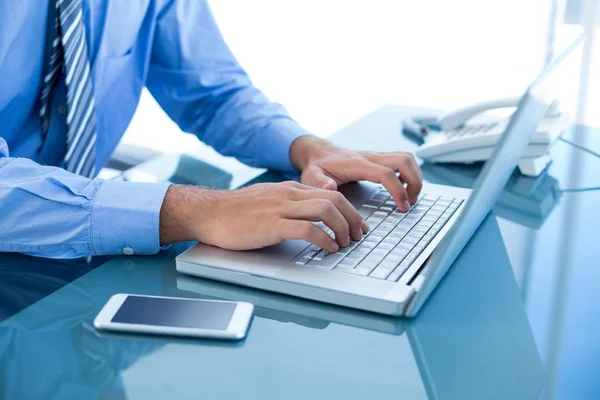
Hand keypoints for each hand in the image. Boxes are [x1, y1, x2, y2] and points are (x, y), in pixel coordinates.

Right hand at [159, 182, 368, 251]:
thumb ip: (289, 205)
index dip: (350, 210)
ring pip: (326, 210)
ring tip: (346, 243)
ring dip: (342, 228)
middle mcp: (289, 195)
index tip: (357, 225)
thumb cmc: (235, 211)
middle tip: (359, 236)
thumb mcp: (268, 200)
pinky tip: (329, 248)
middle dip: (353, 218)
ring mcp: (281, 208)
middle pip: (335, 199)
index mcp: (290, 189)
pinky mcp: (272, 225)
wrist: (209, 212)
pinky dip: (324, 239)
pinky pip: (307, 229)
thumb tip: (309, 218)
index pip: (331, 193)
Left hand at [290, 136, 422, 211]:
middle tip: (410, 202)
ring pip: (407, 158)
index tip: (403, 206)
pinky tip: (403, 188)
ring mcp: (376, 156)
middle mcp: (370, 157)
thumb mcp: (311, 176)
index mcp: (357, 163)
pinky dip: (409, 173)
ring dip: (415, 177)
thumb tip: (330, 187)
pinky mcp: (379, 158)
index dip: (398, 190)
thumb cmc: (317, 166)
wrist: (318, 152)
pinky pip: (402, 160)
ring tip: (410, 196)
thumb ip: (319, 183)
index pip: (386, 173)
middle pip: (404, 161)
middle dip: (415, 182)